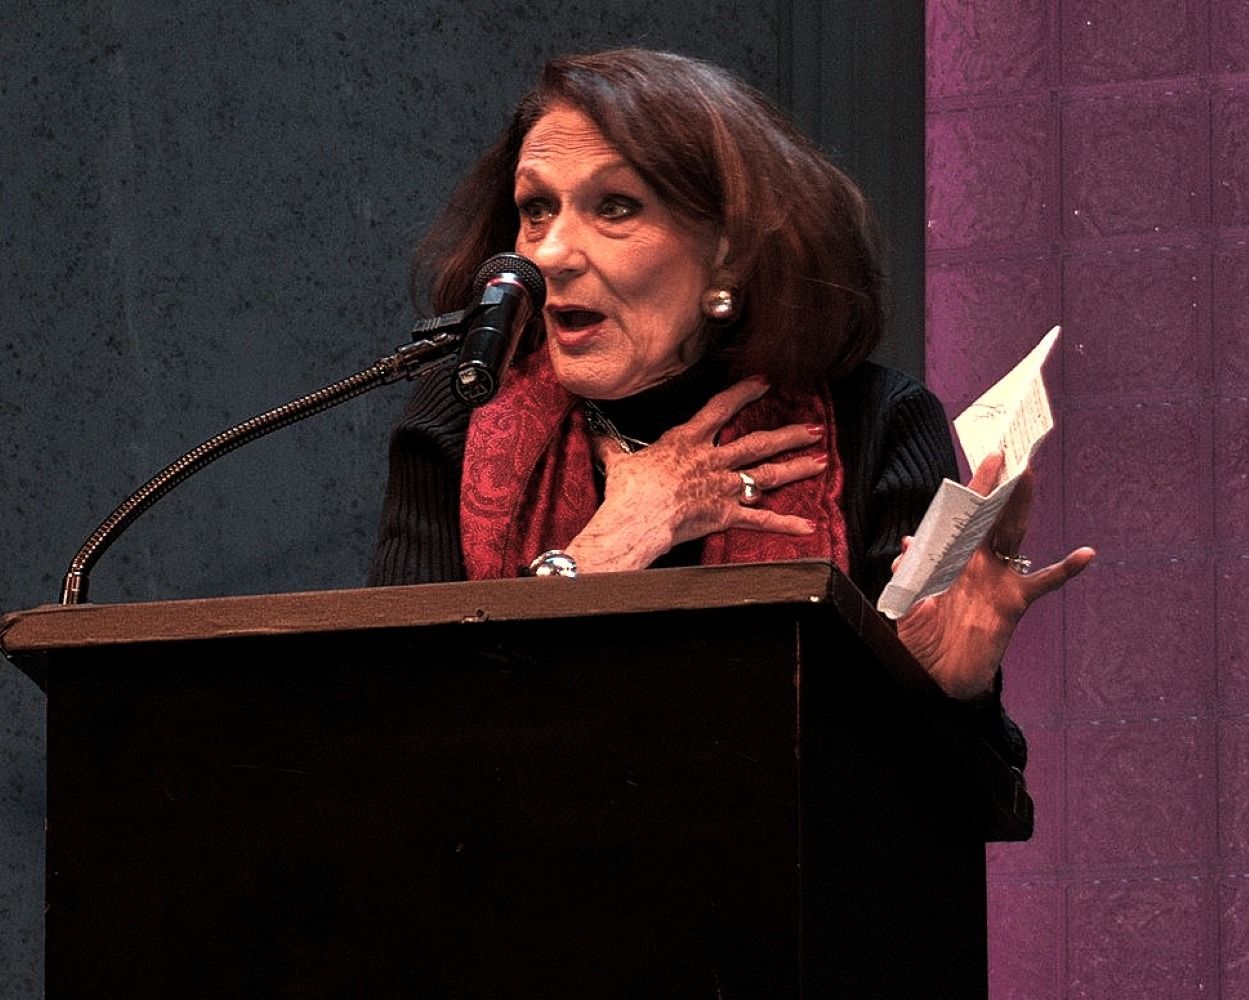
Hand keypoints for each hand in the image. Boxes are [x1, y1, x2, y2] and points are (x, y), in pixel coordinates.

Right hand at [567, 378, 825, 571]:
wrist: (635, 518)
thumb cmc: (626, 491)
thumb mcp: (616, 461)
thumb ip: (612, 447)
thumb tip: (596, 437)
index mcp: (687, 440)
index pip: (721, 408)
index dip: (744, 392)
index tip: (764, 382)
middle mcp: (712, 460)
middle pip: (758, 442)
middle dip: (789, 434)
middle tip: (813, 428)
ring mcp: (723, 487)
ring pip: (768, 474)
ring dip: (796, 468)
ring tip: (820, 461)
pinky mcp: (725, 514)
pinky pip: (760, 521)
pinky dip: (785, 523)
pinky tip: (807, 525)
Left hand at [894, 453, 1095, 699]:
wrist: (936, 678)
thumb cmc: (922, 639)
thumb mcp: (908, 603)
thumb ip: (909, 574)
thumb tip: (909, 545)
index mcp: (951, 559)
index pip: (962, 517)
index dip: (974, 488)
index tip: (987, 459)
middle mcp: (976, 563)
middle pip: (990, 517)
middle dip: (999, 486)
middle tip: (1011, 454)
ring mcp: (997, 580)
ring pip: (1013, 536)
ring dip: (1021, 508)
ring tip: (1030, 479)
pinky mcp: (1013, 603)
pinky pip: (1043, 583)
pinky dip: (1064, 570)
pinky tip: (1085, 554)